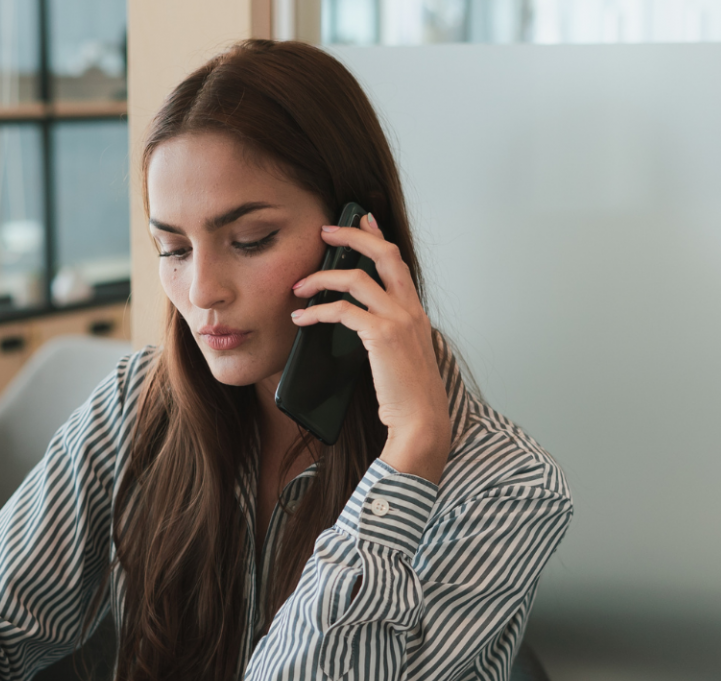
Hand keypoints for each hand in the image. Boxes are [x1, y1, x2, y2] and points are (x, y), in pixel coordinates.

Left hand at [289, 213, 451, 482]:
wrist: (422, 421)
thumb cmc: (408, 396)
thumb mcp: (400, 356)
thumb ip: (386, 334)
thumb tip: (356, 323)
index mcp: (416, 311)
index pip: (397, 261)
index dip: (378, 235)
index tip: (362, 218)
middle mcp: (410, 309)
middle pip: (383, 254)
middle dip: (352, 236)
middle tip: (324, 231)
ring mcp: (398, 320)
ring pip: (356, 278)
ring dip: (321, 277)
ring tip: (298, 287)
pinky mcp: (382, 336)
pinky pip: (342, 310)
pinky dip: (317, 311)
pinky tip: (302, 318)